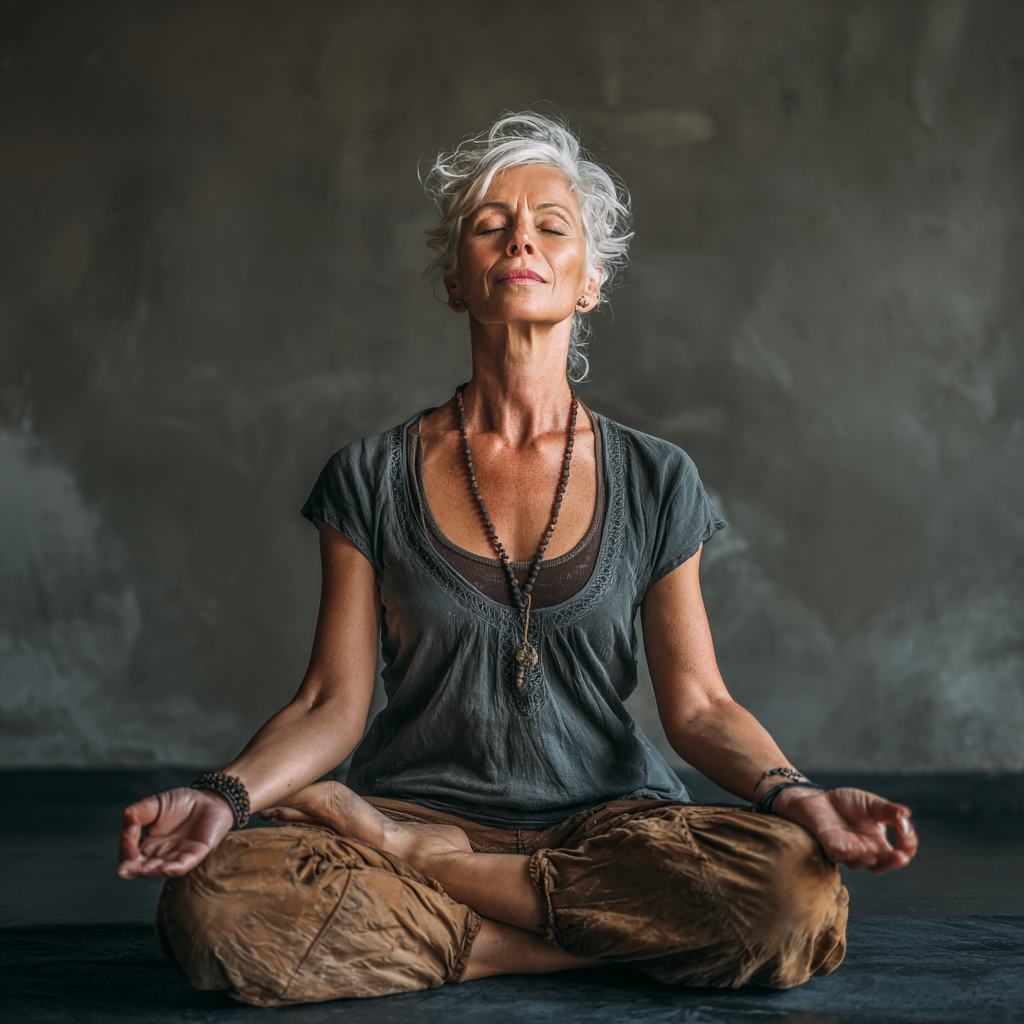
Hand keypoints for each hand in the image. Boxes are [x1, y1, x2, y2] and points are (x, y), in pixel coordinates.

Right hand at [118, 787, 234, 878]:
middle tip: (125, 870)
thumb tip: (127, 826)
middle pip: (144, 869)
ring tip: (144, 869)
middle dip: (134, 870)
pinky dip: (176, 868)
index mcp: (148, 846)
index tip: (126, 844)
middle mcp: (161, 855)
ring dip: (154, 871)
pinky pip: (185, 865)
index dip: (126, 854)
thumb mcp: (154, 804)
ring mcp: (179, 856)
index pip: (131, 858)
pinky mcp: (197, 854)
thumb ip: (137, 815)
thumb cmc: (181, 802)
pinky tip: (166, 868)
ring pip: (163, 870)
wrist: (209, 798)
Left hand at [775, 786, 917, 872]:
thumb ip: (890, 811)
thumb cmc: (845, 804)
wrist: (816, 797)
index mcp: (879, 842)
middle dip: (893, 862)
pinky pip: (839, 855)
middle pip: (883, 865)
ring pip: (860, 864)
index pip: (901, 852)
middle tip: (902, 856)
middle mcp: (866, 851)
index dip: (909, 843)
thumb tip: (907, 816)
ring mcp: (847, 850)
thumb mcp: (872, 804)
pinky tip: (855, 850)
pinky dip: (847, 854)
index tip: (906, 827)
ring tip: (875, 855)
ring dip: (868, 860)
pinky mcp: (829, 846)